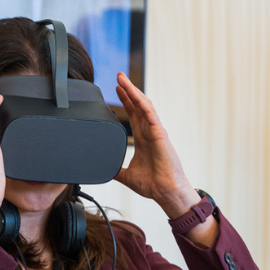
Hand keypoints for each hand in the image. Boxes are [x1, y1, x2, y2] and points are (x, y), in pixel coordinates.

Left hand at [114, 72, 199, 217]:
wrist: (164, 192)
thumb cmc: (153, 184)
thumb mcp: (127, 175)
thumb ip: (116, 170)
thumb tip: (105, 170)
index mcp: (142, 139)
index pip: (132, 114)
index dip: (125, 101)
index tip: (115, 90)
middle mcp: (149, 132)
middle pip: (137, 105)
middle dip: (128, 91)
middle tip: (117, 77)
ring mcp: (156, 132)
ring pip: (144, 106)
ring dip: (133, 92)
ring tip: (122, 79)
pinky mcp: (160, 135)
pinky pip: (151, 116)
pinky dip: (142, 104)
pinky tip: (135, 95)